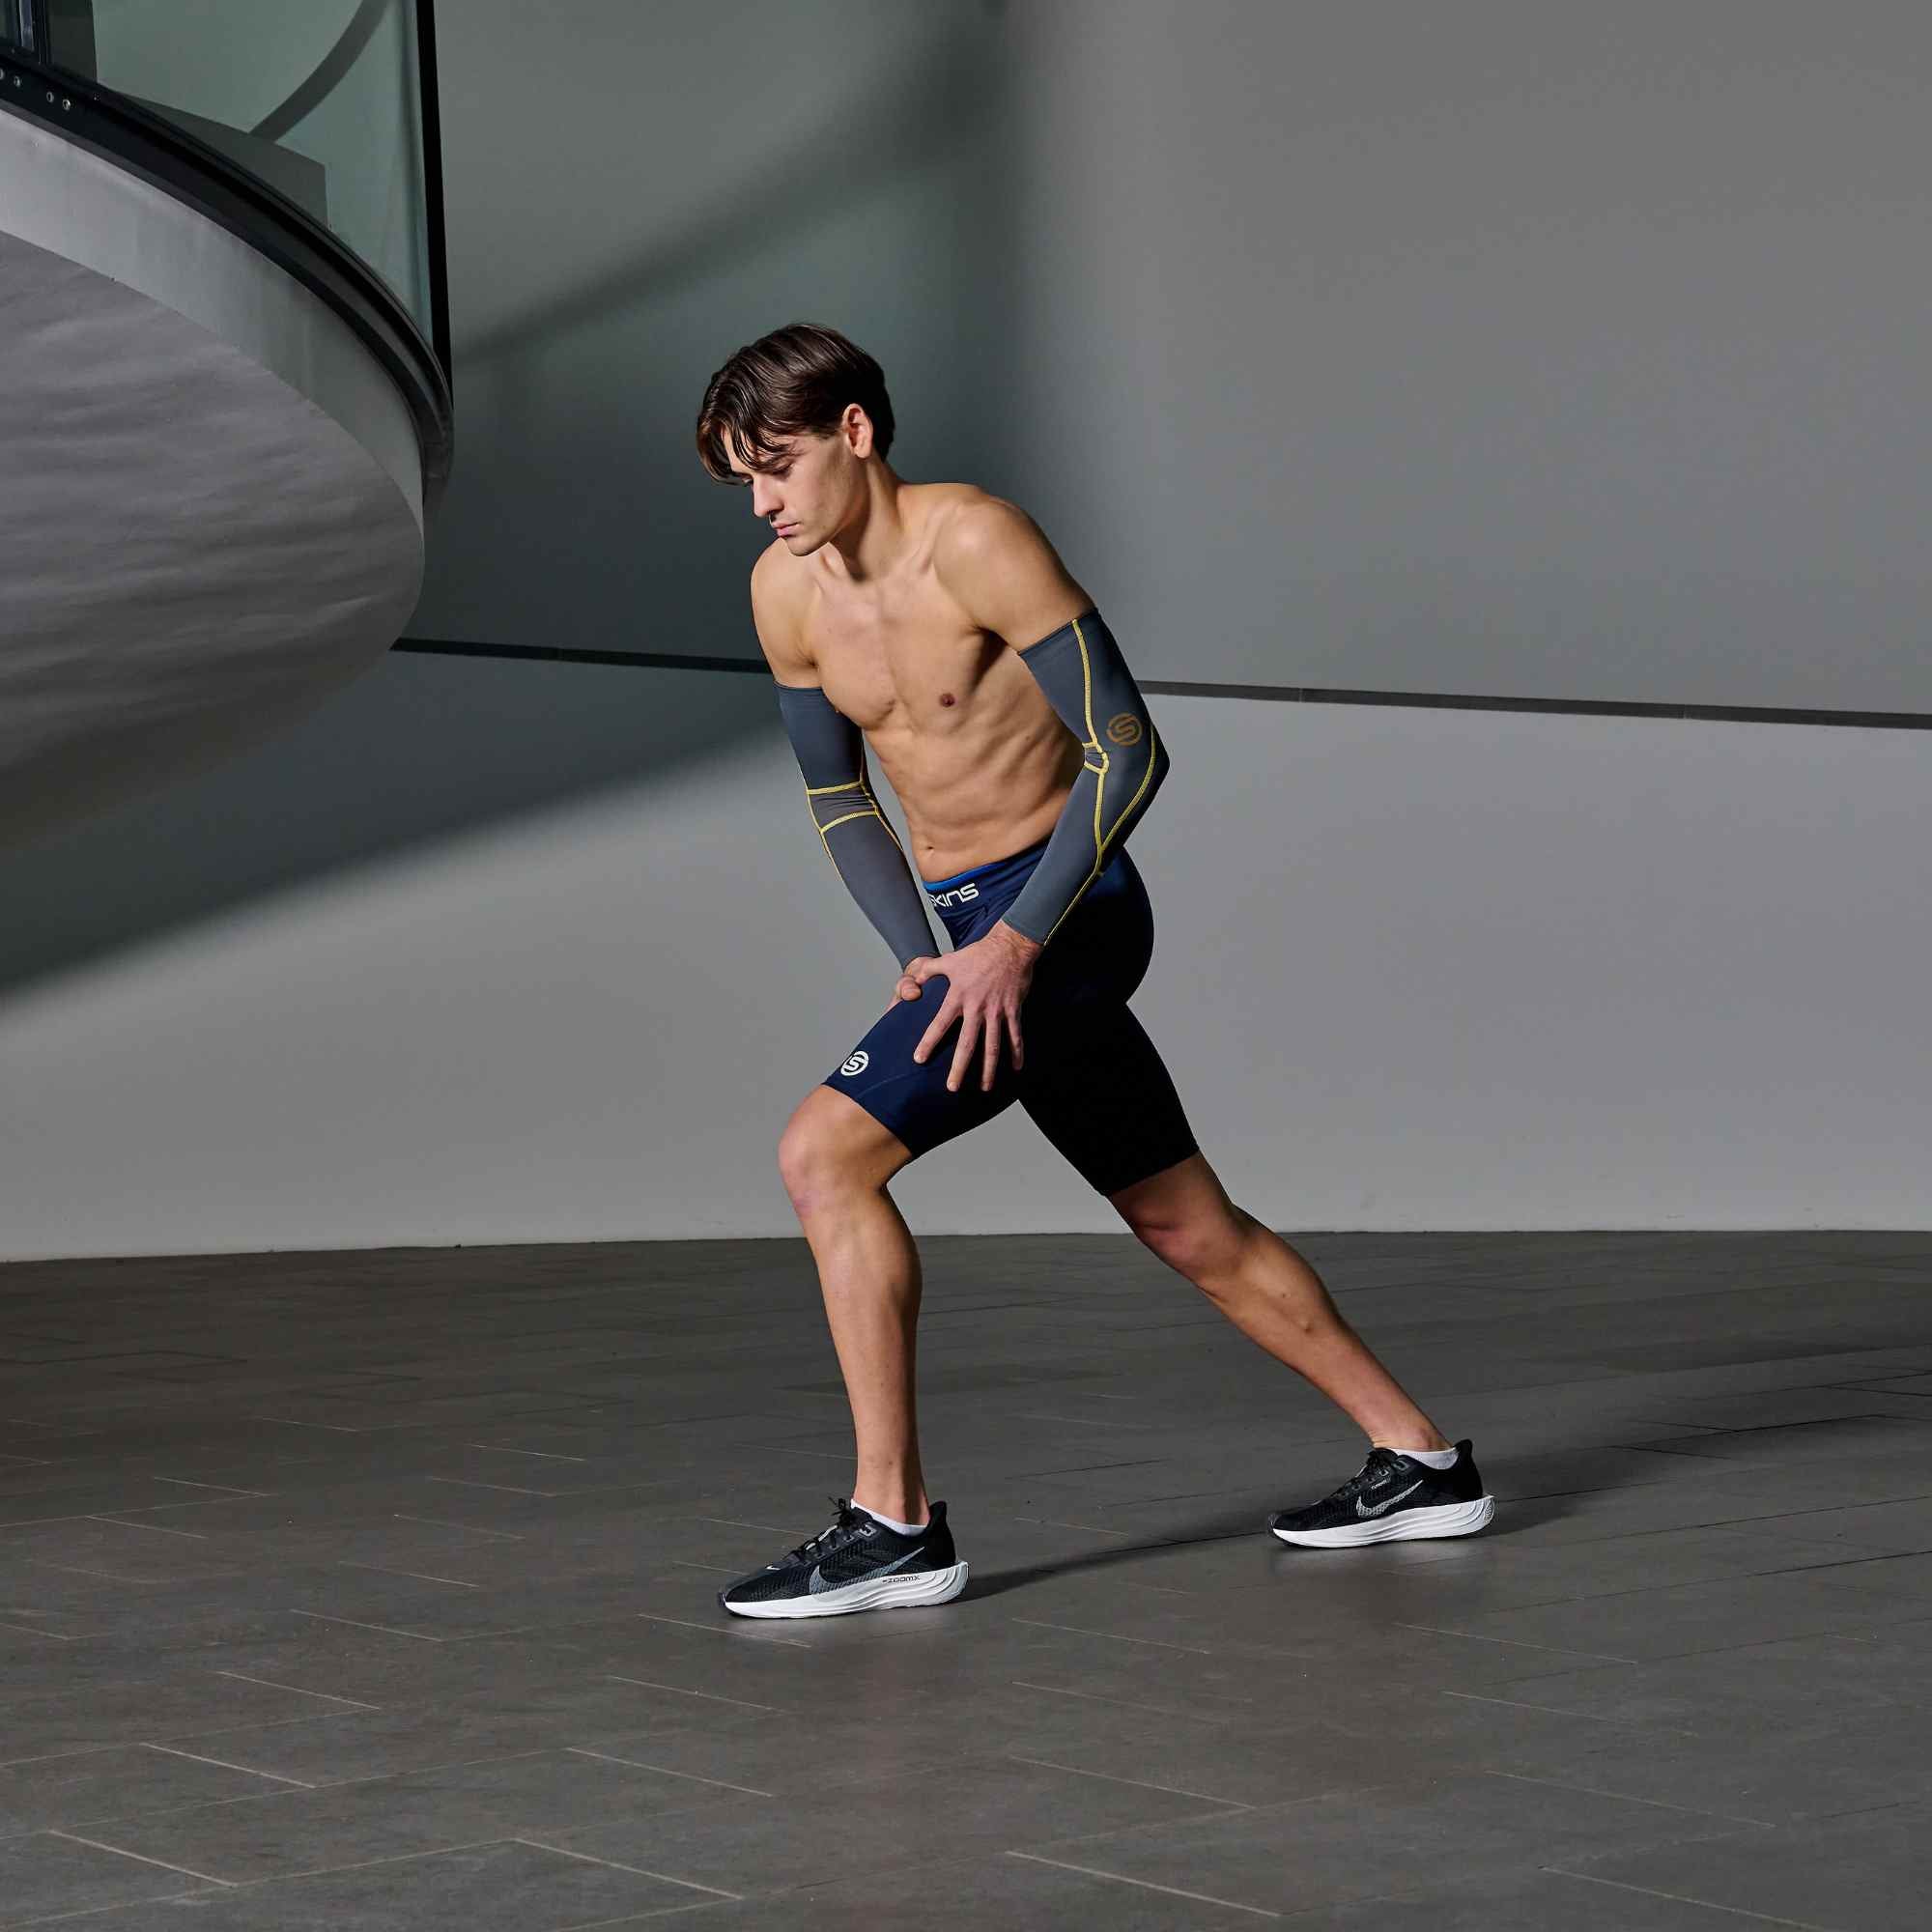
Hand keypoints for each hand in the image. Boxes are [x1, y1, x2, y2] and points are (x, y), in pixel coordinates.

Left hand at [895, 923, 1041, 1092]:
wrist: (1009, 946)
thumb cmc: (977, 954)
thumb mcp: (948, 960)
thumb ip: (928, 971)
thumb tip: (912, 983)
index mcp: (958, 997)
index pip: (939, 1024)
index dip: (928, 1042)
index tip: (919, 1059)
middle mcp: (976, 1008)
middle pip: (966, 1044)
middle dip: (959, 1068)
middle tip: (952, 1088)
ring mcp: (997, 1011)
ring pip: (993, 1046)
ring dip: (989, 1069)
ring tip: (984, 1087)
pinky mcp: (1013, 1010)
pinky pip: (1016, 1036)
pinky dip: (1017, 1053)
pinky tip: (1016, 1069)